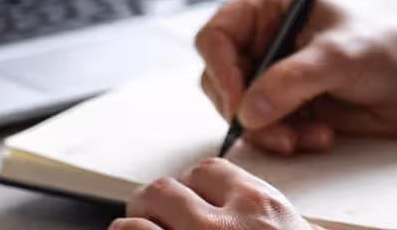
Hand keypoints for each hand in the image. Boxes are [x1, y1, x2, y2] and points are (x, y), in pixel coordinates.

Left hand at [111, 158, 317, 229]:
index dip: (193, 188)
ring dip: (133, 227)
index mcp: (260, 209)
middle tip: (153, 218)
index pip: (207, 171)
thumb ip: (264, 215)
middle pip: (164, 190)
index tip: (191, 201)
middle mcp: (223, 228)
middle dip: (153, 204)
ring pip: (136, 223)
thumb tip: (242, 208)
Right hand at [195, 0, 396, 155]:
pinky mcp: (285, 102)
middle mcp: (263, 37)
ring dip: (269, 130)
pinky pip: (264, 128)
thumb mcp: (340, 56)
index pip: (217, 35)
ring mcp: (272, 72)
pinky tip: (318, 135)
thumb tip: (250, 109)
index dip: (221, 71)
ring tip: (307, 135)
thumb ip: (293, 80)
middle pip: (219, 78)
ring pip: (240, 110)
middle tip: (277, 131)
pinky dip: (285, 139)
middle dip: (247, 111)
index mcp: (269, 5)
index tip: (240, 104)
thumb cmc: (389, 46)